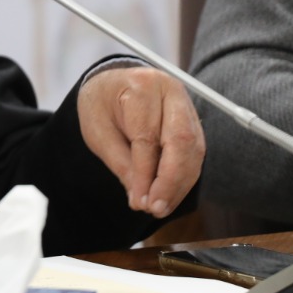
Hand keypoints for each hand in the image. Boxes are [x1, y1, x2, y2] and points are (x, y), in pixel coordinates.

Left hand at [77, 66, 204, 218]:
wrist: (110, 84)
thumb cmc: (100, 104)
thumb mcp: (97, 132)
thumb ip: (120, 163)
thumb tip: (140, 198)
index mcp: (141, 85)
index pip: (148, 136)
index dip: (146, 174)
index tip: (141, 202)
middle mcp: (170, 90)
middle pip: (181, 140)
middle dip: (171, 181)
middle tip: (156, 208)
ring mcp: (186, 103)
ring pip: (193, 149)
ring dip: (180, 184)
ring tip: (161, 207)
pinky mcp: (193, 120)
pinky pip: (195, 152)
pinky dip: (184, 176)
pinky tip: (170, 194)